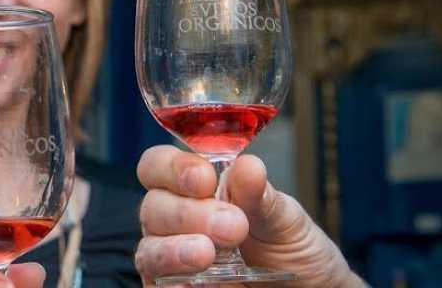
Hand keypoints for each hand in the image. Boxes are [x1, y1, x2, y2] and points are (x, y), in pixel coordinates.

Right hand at [135, 145, 364, 286]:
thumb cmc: (292, 249)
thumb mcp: (285, 219)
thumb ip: (261, 195)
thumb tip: (247, 166)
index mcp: (196, 190)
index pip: (158, 166)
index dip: (173, 168)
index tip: (205, 178)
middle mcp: (177, 222)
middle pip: (152, 207)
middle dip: (188, 213)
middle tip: (233, 226)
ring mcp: (173, 259)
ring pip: (149, 249)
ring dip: (175, 250)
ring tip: (207, 254)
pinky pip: (158, 286)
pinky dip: (173, 282)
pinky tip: (195, 283)